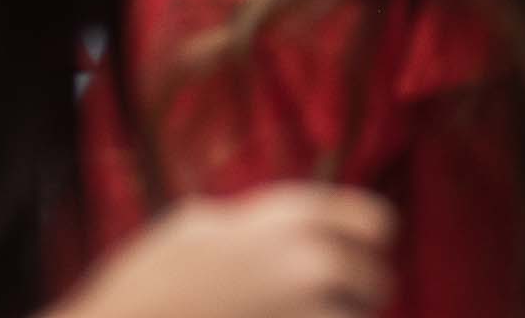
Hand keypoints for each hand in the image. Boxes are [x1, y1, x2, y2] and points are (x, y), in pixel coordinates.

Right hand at [66, 188, 396, 317]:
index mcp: (285, 216)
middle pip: (377, 280)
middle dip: (357, 296)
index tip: (358, 255)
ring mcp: (304, 313)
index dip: (368, 241)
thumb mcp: (195, 225)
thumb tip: (274, 222)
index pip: (375, 220)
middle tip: (328, 304)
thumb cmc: (147, 283)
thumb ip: (250, 220)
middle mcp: (308, 262)